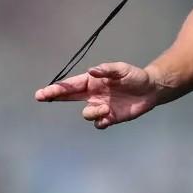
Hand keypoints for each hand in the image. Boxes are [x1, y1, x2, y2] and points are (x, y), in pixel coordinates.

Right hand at [34, 62, 157, 128]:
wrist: (150, 90)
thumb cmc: (135, 76)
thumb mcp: (122, 69)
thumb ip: (107, 70)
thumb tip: (92, 71)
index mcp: (93, 82)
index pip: (71, 85)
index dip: (57, 88)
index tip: (43, 92)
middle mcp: (93, 94)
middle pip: (69, 97)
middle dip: (55, 96)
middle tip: (41, 96)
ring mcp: (100, 106)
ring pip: (86, 113)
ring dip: (92, 112)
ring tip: (106, 108)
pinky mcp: (110, 117)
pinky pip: (99, 123)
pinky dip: (101, 121)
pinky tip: (108, 116)